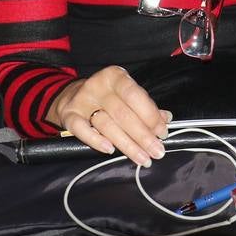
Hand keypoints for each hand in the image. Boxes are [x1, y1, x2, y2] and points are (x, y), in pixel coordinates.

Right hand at [49, 66, 169, 166]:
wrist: (73, 95)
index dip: (151, 116)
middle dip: (143, 136)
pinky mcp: (69, 115)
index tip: (162, 133)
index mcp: (115, 77)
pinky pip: (82, 130)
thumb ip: (146, 106)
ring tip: (142, 158)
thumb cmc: (107, 97)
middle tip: (157, 152)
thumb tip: (165, 119)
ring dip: (127, 145)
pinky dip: (96, 141)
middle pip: (123, 114)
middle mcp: (97, 86)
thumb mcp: (126, 95)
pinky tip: (110, 150)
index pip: (135, 96)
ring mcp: (82, 101)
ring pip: (107, 125)